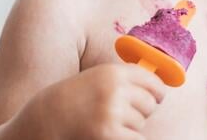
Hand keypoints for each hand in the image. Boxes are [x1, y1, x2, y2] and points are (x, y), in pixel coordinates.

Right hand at [40, 63, 165, 139]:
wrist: (48, 117)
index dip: (157, 90)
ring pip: (141, 123)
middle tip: (126, 113)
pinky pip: (135, 139)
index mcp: (114, 72)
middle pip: (150, 103)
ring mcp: (112, 112)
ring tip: (108, 122)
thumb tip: (158, 87)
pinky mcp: (108, 134)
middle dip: (143, 110)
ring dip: (130, 126)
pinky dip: (127, 139)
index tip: (158, 96)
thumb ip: (125, 79)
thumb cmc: (77, 97)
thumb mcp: (99, 77)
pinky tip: (112, 134)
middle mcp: (115, 89)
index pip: (152, 80)